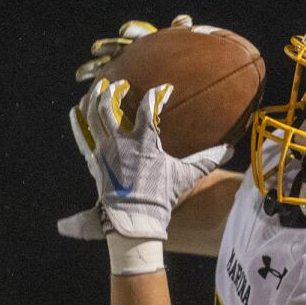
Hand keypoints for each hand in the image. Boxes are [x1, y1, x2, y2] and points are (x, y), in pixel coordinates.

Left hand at [59, 15, 228, 241]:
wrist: (135, 220)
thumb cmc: (161, 197)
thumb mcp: (184, 176)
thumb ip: (205, 160)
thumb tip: (229, 151)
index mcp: (144, 142)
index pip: (148, 107)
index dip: (157, 94)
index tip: (164, 89)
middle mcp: (121, 143)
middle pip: (109, 105)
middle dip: (113, 90)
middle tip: (119, 84)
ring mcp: (105, 151)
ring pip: (93, 116)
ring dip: (94, 99)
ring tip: (97, 88)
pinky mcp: (94, 162)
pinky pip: (82, 137)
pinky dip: (77, 122)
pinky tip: (76, 110)